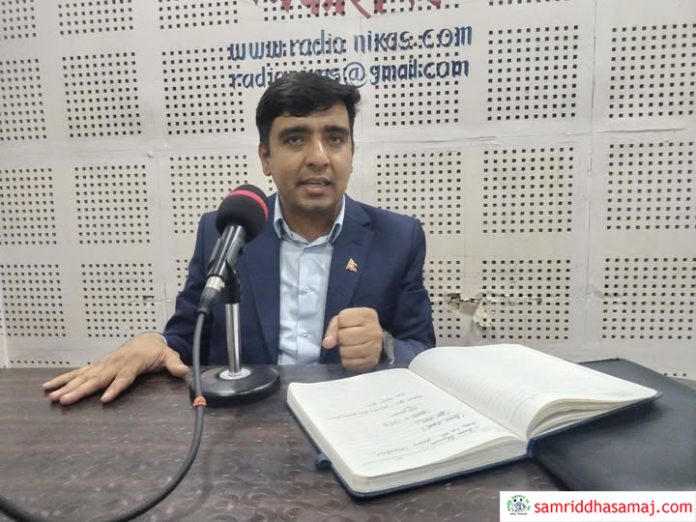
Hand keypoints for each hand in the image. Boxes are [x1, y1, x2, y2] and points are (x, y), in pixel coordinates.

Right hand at [42, 333, 188, 404]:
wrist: (147, 339)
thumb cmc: (157, 351)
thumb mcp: (169, 356)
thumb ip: (174, 364)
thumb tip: (183, 370)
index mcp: (132, 363)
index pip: (123, 378)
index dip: (115, 388)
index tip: (104, 399)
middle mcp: (115, 364)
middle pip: (97, 379)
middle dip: (81, 390)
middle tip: (65, 400)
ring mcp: (104, 364)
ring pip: (84, 377)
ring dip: (67, 386)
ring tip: (53, 397)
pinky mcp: (97, 366)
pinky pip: (78, 373)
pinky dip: (63, 379)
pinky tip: (49, 388)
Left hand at [321, 307, 381, 371]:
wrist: (374, 338)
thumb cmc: (356, 326)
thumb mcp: (344, 320)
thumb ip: (333, 328)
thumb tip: (326, 343)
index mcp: (368, 315)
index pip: (343, 319)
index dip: (340, 323)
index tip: (346, 326)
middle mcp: (374, 330)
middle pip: (344, 336)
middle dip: (341, 338)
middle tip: (346, 338)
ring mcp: (375, 346)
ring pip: (346, 351)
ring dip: (343, 350)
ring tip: (348, 346)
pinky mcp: (372, 360)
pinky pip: (350, 363)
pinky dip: (346, 361)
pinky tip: (351, 356)